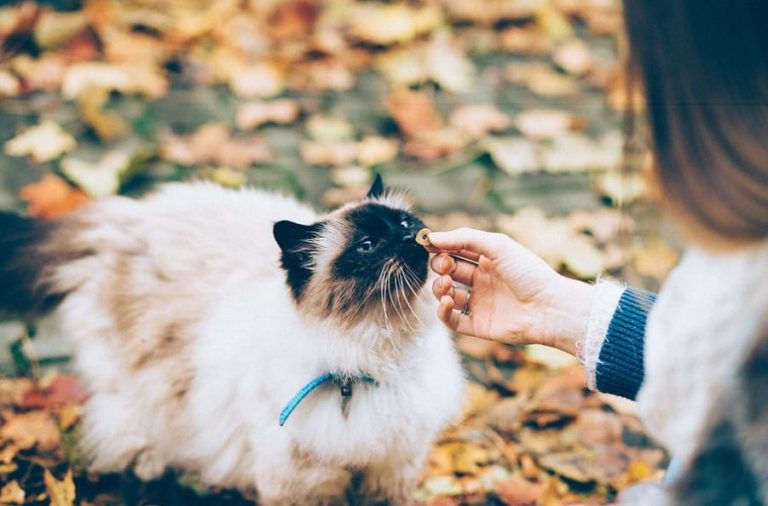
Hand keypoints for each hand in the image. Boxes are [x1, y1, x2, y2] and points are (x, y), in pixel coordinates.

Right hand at [427, 228, 594, 354]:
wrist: (549, 308)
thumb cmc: (529, 273)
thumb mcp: (498, 246)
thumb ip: (464, 238)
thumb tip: (432, 238)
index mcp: (489, 260)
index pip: (456, 251)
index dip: (441, 247)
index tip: (428, 244)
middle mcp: (483, 281)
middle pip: (449, 271)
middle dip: (440, 266)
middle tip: (445, 266)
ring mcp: (480, 304)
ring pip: (447, 295)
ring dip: (439, 288)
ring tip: (448, 286)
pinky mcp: (479, 325)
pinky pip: (452, 320)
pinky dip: (443, 312)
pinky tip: (448, 302)